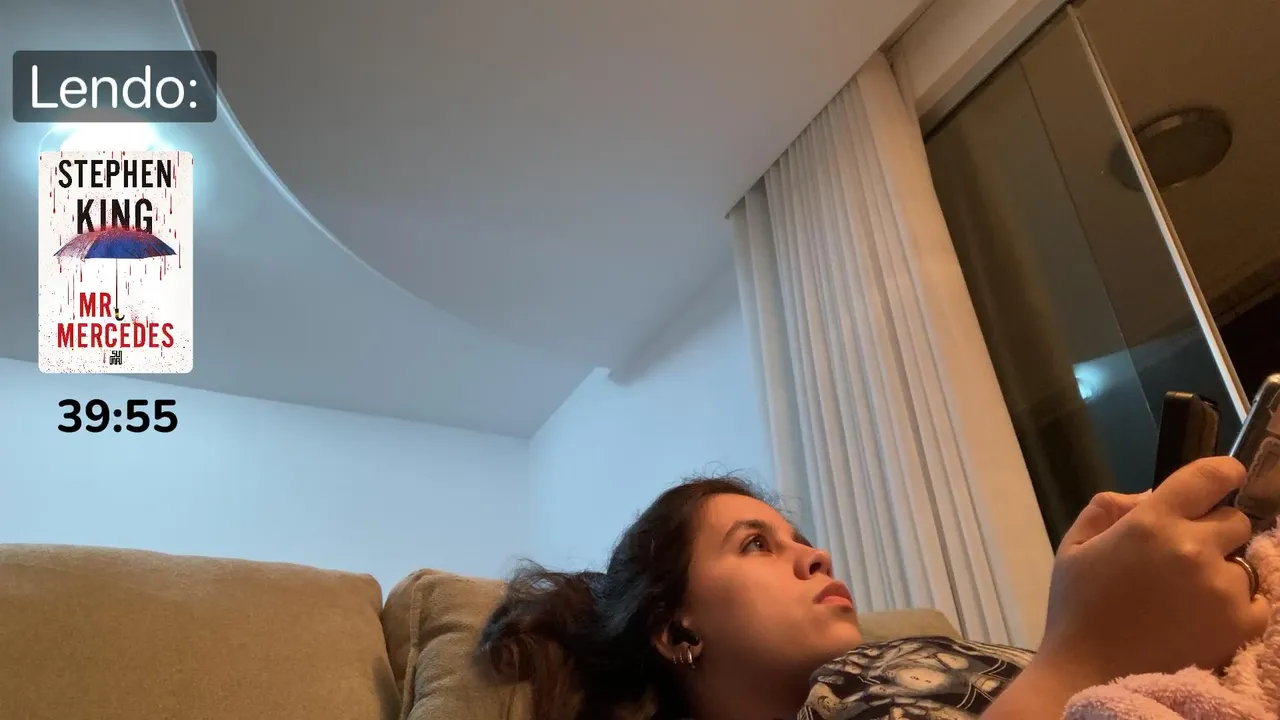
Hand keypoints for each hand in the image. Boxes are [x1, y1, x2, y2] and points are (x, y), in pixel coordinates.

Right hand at [1040, 457, 1268, 681]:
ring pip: (1243, 563)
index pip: (1211, 476)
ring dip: (1223, 572)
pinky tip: (1205, 618)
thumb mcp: (1074, 545)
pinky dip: (1238, 606)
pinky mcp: (1240, 624)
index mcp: (1150, 522)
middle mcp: (1192, 547)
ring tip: (1190, 597)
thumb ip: (1109, 507)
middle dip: (1214, 532)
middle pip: (1235, 520)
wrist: (1089, 674)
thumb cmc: (1077, 608)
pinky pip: (1258, 600)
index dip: (1224, 473)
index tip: (1226, 479)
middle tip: (1186, 558)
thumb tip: (1151, 496)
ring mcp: (1221, 587)